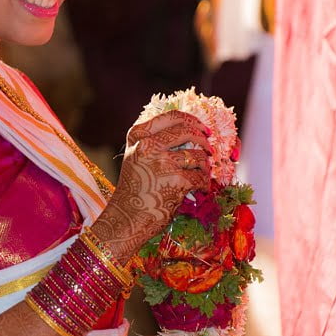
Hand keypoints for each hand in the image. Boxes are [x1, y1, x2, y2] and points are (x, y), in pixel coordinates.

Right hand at [92, 111, 211, 263]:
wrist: (126, 218)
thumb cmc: (135, 189)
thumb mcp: (136, 157)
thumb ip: (155, 141)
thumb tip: (193, 130)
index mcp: (138, 136)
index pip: (172, 117)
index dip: (193, 121)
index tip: (204, 129)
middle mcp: (148, 145)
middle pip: (188, 132)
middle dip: (204, 141)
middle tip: (209, 151)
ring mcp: (162, 162)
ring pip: (197, 155)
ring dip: (205, 166)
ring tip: (202, 174)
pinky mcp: (175, 180)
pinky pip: (200, 176)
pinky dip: (204, 184)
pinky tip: (200, 189)